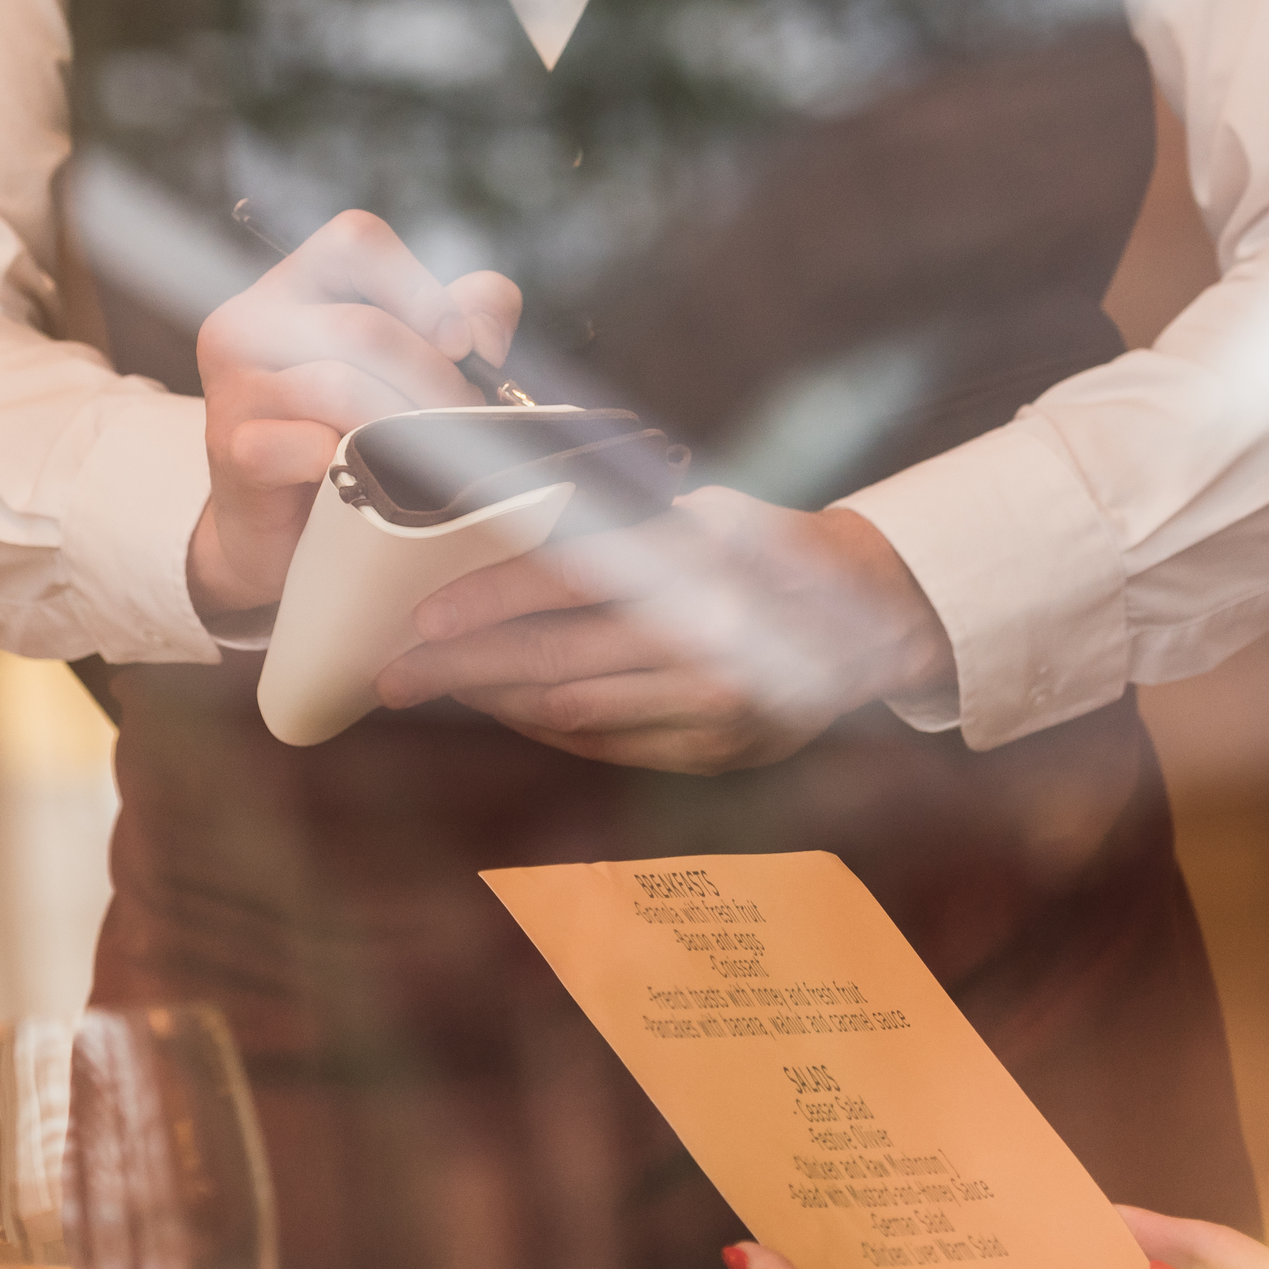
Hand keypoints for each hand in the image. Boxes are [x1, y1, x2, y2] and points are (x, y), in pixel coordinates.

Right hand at [185, 212, 519, 624]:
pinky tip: (373, 481)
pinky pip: (313, 445)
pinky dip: (357, 464)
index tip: (460, 343)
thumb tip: (482, 333)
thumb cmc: (348, 432)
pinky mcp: (233, 447)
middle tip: (470, 418)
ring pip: (341, 384)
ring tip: (440, 452)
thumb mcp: (408, 362)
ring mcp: (234, 384)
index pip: (355, 239)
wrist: (277, 527)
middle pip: (362, 325)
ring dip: (409, 424)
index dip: (417, 284)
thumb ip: (463, 319)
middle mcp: (250, 320)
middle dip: (434, 376)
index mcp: (293, 285)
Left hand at [373, 491, 955, 773]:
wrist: (872, 618)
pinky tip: (510, 707)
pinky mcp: (716, 753)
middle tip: (396, 674)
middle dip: (463, 670)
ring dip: (497, 701)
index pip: (568, 584)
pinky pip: (607, 744)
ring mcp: (714, 708)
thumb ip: (619, 529)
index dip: (487, 602)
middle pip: (556, 661)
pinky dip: (547, 727)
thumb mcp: (702, 514)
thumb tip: (502, 524)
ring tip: (441, 684)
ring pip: (573, 713)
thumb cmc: (766, 549)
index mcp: (700, 564)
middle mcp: (707, 642)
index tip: (422, 616)